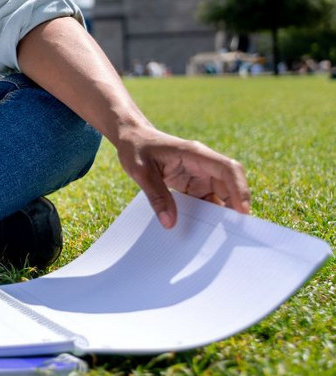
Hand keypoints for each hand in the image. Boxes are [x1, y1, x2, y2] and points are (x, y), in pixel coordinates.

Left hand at [114, 124, 250, 228]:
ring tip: (218, 237)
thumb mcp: (140, 172)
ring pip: (222, 196)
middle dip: (235, 207)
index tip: (243, 211)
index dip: (240, 189)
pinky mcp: (194, 184)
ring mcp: (201, 175)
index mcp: (195, 154)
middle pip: (230, 185)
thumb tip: (170, 223)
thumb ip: (156, 196)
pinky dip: (208, 215)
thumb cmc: (136, 149)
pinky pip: (208, 200)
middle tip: (235, 234)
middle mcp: (204, 164)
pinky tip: (204, 230)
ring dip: (221, 214)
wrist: (132, 138)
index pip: (227, 169)